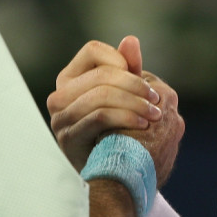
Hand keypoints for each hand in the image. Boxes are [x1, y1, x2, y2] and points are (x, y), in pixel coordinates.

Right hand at [47, 36, 183, 184]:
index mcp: (70, 78)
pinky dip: (125, 116)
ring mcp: (60, 117)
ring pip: (101, 94)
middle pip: (100, 74)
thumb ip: (127, 69)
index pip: (93, 51)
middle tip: (157, 98)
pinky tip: (143, 124)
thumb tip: (131, 40)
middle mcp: (59, 95)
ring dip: (134, 102)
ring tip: (154, 114)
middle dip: (135, 84)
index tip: (139, 76)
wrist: (112, 176)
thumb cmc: (117, 131)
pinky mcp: (68, 137)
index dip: (119, 59)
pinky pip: (99, 116)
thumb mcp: (124, 97)